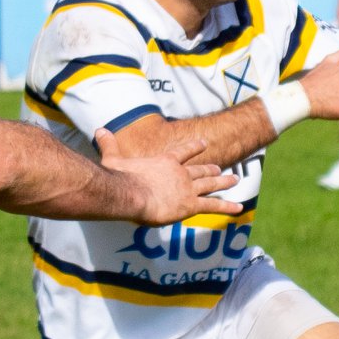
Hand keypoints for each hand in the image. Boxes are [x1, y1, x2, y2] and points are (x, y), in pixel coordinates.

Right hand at [94, 130, 239, 224]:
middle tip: (222, 169)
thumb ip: (109, 145)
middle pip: (201, 169)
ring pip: (210, 184)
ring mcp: (188, 188)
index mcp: (165, 162)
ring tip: (234, 180)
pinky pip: (213, 206)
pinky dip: (227, 206)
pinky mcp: (191, 205)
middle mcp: (181, 173)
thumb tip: (99, 130)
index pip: (183, 152)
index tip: (204, 143)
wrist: (131, 193)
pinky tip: (240, 208)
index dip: (195, 147)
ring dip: (224, 182)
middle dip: (212, 169)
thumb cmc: (120, 178)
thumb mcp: (113, 158)